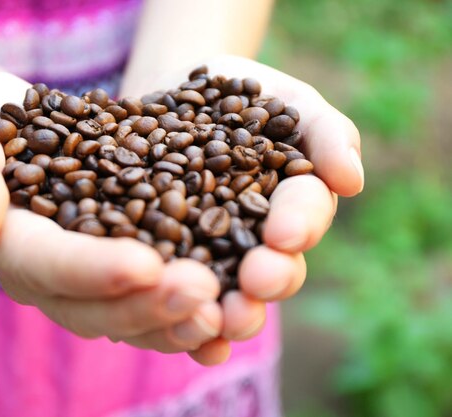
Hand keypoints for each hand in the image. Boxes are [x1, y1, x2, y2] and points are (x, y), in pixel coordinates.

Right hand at [0, 72, 224, 360]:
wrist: (14, 130)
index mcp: (5, 244)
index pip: (48, 265)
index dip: (93, 270)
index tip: (145, 265)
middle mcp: (41, 277)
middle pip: (91, 307)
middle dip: (146, 304)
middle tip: (204, 292)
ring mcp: (77, 284)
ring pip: (123, 319)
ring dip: (173, 321)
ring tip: (222, 312)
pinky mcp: (110, 277)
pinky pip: (145, 307)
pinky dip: (181, 317)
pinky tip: (223, 315)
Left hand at [121, 55, 363, 364]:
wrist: (172, 91)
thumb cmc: (240, 93)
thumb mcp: (288, 101)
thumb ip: (326, 134)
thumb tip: (352, 180)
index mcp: (291, 206)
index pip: (302, 219)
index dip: (297, 226)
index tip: (285, 233)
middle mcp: (254, 241)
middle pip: (270, 271)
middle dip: (268, 279)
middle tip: (257, 282)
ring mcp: (207, 253)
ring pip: (224, 293)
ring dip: (225, 312)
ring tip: (217, 318)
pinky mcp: (161, 258)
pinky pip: (170, 291)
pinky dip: (174, 316)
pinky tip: (170, 326)